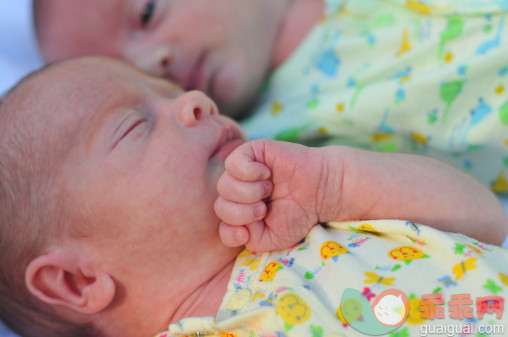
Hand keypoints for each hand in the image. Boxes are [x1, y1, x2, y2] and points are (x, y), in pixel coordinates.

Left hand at [214, 139, 338, 251]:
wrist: (321, 191)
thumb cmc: (299, 214)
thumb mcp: (272, 239)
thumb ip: (250, 239)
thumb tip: (237, 227)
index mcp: (242, 212)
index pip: (222, 225)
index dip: (232, 232)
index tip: (248, 233)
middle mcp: (238, 191)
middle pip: (220, 206)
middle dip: (243, 213)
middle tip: (264, 209)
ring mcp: (242, 171)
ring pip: (224, 185)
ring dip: (249, 193)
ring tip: (268, 190)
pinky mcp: (251, 151)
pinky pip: (233, 163)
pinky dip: (249, 172)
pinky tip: (266, 174)